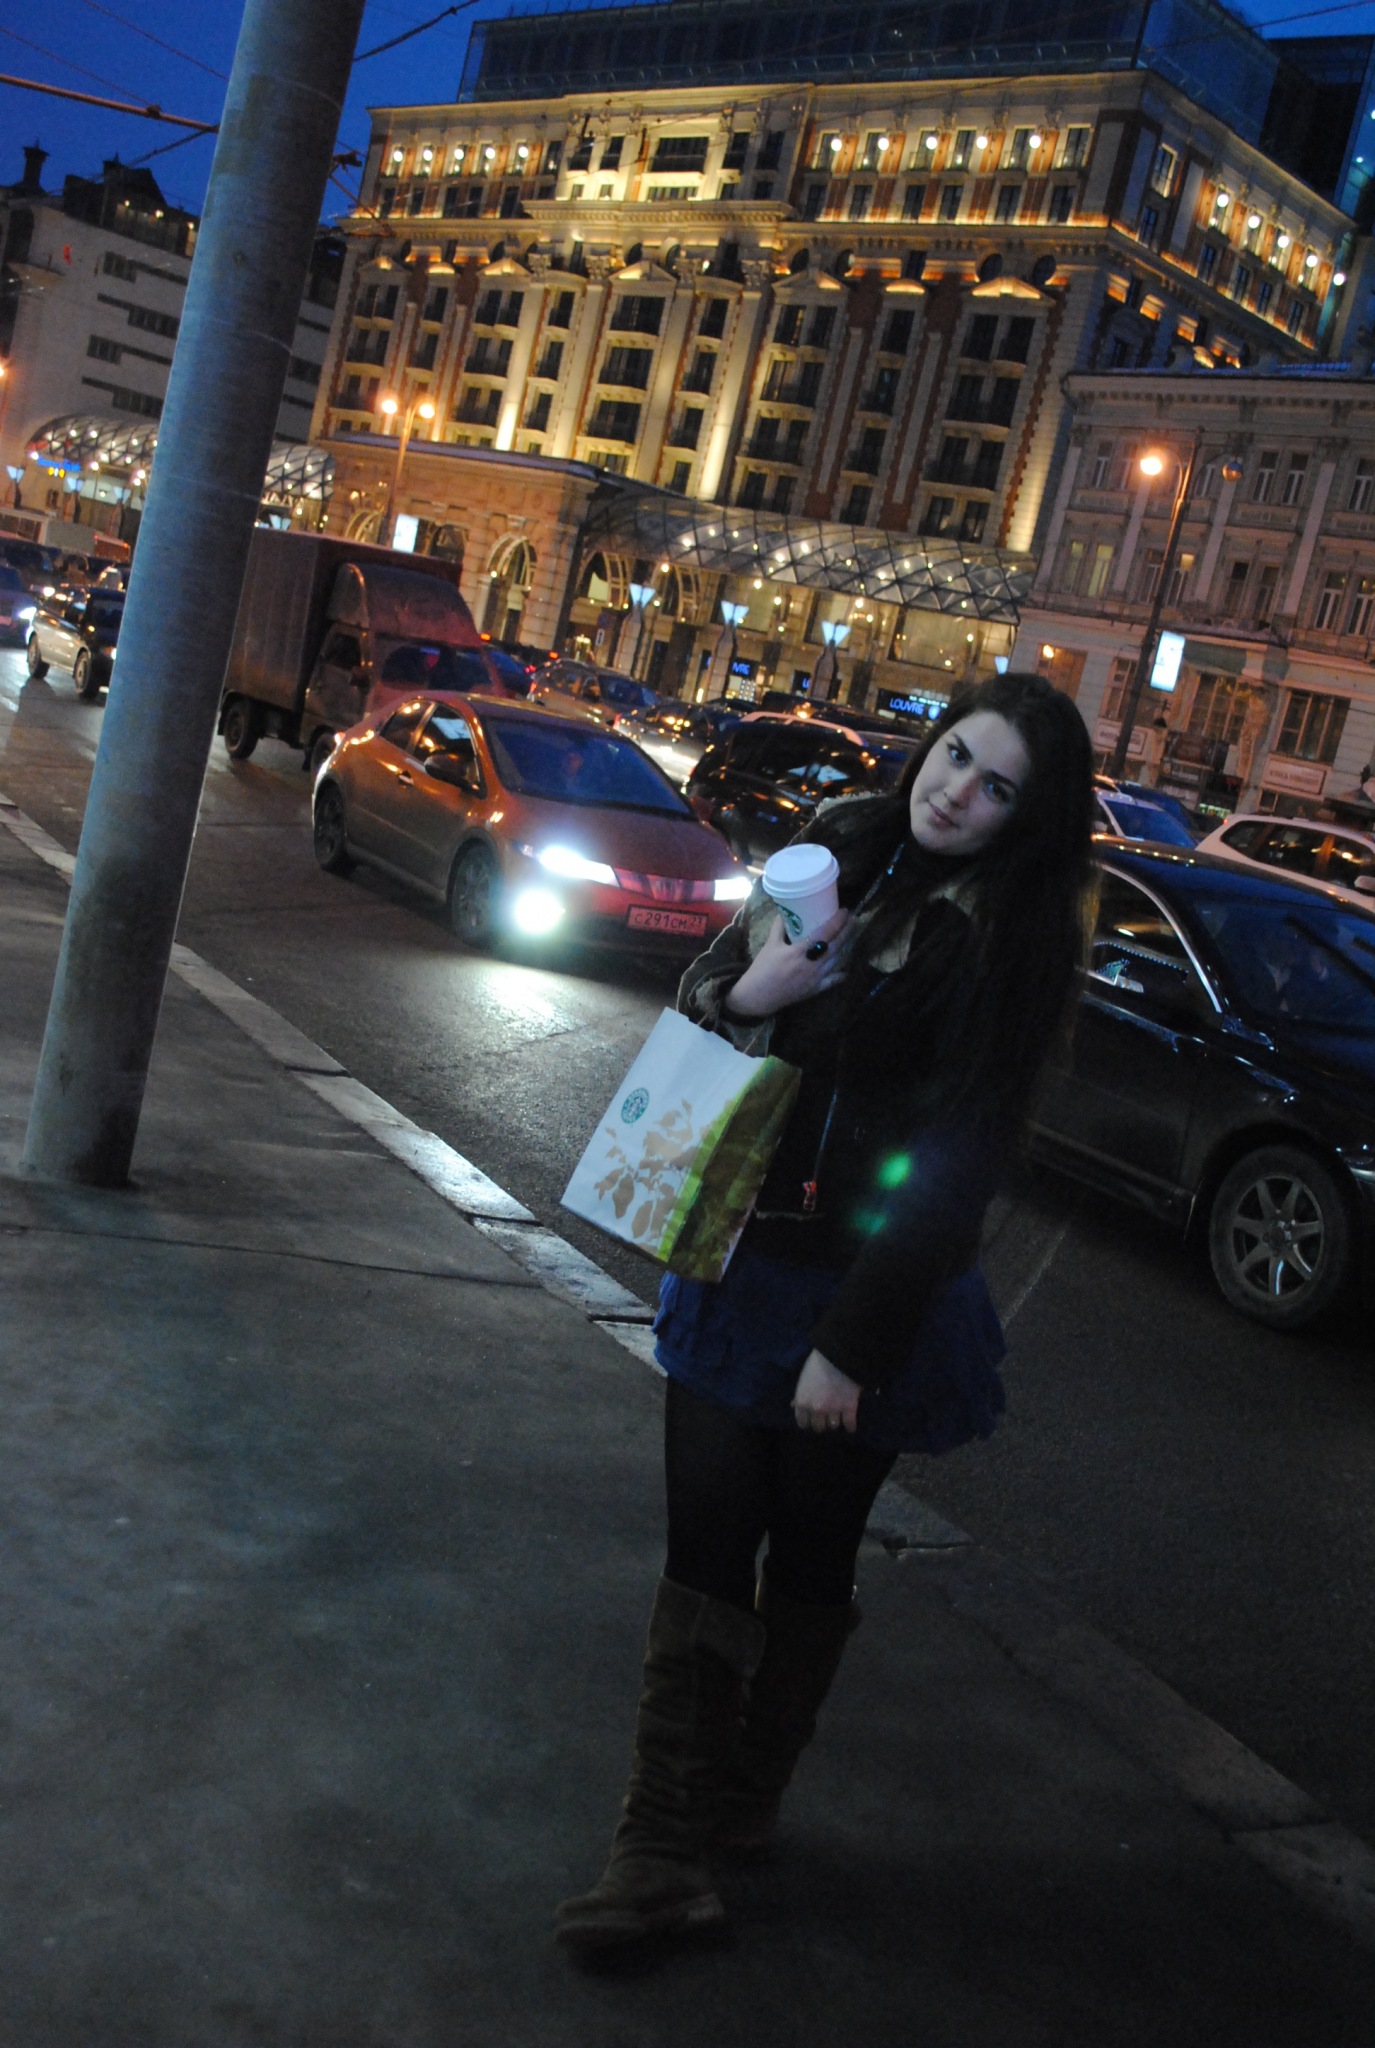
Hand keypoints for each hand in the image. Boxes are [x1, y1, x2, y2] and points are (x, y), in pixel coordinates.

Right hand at [726, 907, 851, 1018]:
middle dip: (846, 932)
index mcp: (799, 951)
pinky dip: (840, 974)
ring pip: (836, 960)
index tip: (845, 911)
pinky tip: (845, 969)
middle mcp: (811, 964)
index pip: (824, 933)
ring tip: (850, 937)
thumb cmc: (762, 969)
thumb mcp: (770, 945)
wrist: (758, 996)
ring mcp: (815, 978)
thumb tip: (784, 911)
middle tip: (854, 920)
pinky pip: (832, 981)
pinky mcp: (815, 989)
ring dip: (845, 947)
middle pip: (835, 946)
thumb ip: (778, 927)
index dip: (837, 922)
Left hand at [792, 1349, 861, 1434]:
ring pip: (833, 1426)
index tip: (810, 1421)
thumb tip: (793, 1405)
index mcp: (803, 1402)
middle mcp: (816, 1410)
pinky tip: (850, 1426)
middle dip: (821, 1423)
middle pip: (818, 1427)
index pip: (802, 1422)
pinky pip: (849, 1424)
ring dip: (834, 1422)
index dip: (806, 1422)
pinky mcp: (849, 1408)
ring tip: (837, 1418)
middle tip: (824, 1418)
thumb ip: (799, 1395)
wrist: (837, 1357)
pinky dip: (850, 1426)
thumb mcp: (803, 1379)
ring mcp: (833, 1410)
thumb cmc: (816, 1364)